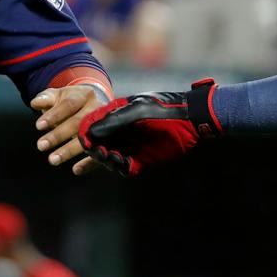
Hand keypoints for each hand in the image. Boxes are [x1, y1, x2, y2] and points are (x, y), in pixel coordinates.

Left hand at [32, 83, 110, 174]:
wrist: (95, 103)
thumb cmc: (73, 100)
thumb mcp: (60, 95)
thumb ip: (46, 98)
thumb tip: (36, 103)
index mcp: (84, 95)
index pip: (68, 105)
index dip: (54, 115)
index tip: (39, 126)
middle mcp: (97, 109)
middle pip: (78, 122)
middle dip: (59, 135)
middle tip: (41, 145)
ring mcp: (105, 125)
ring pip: (88, 139)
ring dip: (70, 150)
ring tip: (53, 159)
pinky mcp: (108, 140)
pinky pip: (100, 153)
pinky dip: (89, 163)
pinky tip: (76, 170)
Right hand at [78, 79, 220, 176]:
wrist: (190, 119)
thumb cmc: (163, 109)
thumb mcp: (136, 111)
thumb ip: (113, 122)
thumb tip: (90, 134)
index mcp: (115, 116)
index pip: (92, 126)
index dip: (86, 135)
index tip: (86, 142)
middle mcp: (120, 132)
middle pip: (98, 145)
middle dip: (94, 150)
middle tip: (99, 152)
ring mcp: (130, 146)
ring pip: (109, 158)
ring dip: (106, 160)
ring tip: (111, 156)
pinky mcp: (141, 160)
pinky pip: (125, 167)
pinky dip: (120, 167)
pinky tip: (122, 162)